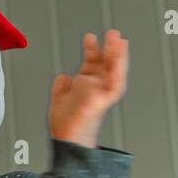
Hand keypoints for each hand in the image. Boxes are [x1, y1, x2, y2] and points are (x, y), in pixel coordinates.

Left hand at [48, 29, 129, 148]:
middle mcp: (94, 90)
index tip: (90, 37)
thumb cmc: (65, 129)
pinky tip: (119, 59)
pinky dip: (118, 71)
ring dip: (118, 55)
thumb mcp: (58, 103)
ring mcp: (99, 96)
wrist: (66, 144)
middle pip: (105, 65)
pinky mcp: (101, 103)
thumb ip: (61, 88)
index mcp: (85, 89)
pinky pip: (115, 86)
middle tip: (112, 33)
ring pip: (114, 72)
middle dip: (109, 48)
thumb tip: (63, 75)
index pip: (91, 65)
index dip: (92, 51)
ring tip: (119, 40)